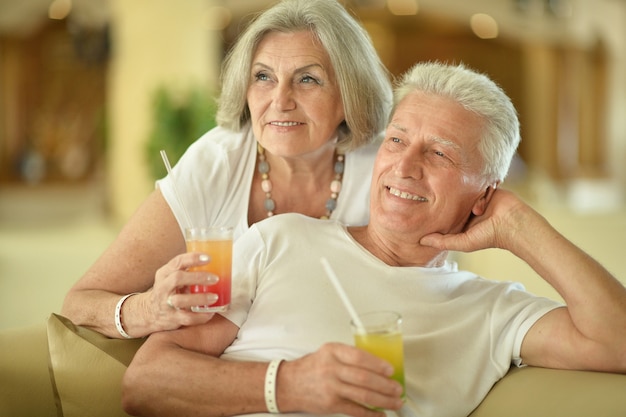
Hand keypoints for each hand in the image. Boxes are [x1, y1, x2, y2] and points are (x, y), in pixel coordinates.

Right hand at [147, 252, 219, 330]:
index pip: (177, 262)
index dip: (192, 258)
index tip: (208, 258)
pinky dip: (200, 316)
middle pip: (177, 278)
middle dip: (198, 277)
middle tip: (215, 278)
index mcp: (165, 273)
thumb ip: (187, 271)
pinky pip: (187, 318)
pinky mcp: (171, 318)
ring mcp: (166, 303)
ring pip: (181, 300)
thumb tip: (217, 263)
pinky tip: (210, 313)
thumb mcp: (171, 277)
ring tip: (214, 297)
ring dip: (200, 298)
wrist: (150, 312)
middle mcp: (163, 287)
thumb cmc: (168, 290)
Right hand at [278, 343, 403, 415]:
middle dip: (385, 385)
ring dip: (383, 400)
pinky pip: (355, 410)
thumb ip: (349, 356)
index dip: (378, 364)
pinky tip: (380, 414)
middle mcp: (331, 369)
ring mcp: (331, 388)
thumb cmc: (311, 367)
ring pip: (363, 395)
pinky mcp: (331, 404)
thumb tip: (378, 365)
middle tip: (397, 388)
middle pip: (364, 378)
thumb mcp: (328, 353)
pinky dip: (371, 414)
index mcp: (333, 351)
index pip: (359, 357)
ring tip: (395, 402)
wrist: (288, 384)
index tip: (390, 369)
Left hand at [420, 189, 534, 252]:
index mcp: (461, 222)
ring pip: (461, 190)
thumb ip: (443, 242)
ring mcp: (475, 198)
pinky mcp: (484, 188)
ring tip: (463, 196)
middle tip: (434, 191)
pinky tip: (477, 193)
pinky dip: (475, 187)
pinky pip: (475, 182)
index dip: (435, 211)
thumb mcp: (463, 242)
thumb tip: (421, 241)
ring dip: (462, 192)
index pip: (444, 214)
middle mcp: (467, 209)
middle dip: (446, 198)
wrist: (513, 222)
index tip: (422, 206)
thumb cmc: (490, 236)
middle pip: (451, 200)